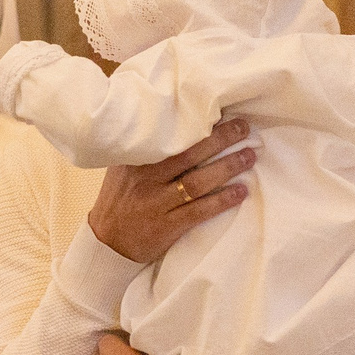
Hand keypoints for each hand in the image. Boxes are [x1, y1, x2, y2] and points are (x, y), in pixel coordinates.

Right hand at [88, 118, 254, 262]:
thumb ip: (142, 151)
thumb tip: (172, 126)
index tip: (219, 111)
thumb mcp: (122, 170)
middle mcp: (147, 179)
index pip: (169, 136)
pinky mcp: (167, 225)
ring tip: (248, 156)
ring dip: (227, 168)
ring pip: (198, 182)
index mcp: (136, 161)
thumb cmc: (118, 201)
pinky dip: (222, 201)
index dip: (196, 123)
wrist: (106, 243)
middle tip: (243, 128)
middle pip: (189, 154)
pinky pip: (199, 210)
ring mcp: (157, 203)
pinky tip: (240, 192)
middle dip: (219, 139)